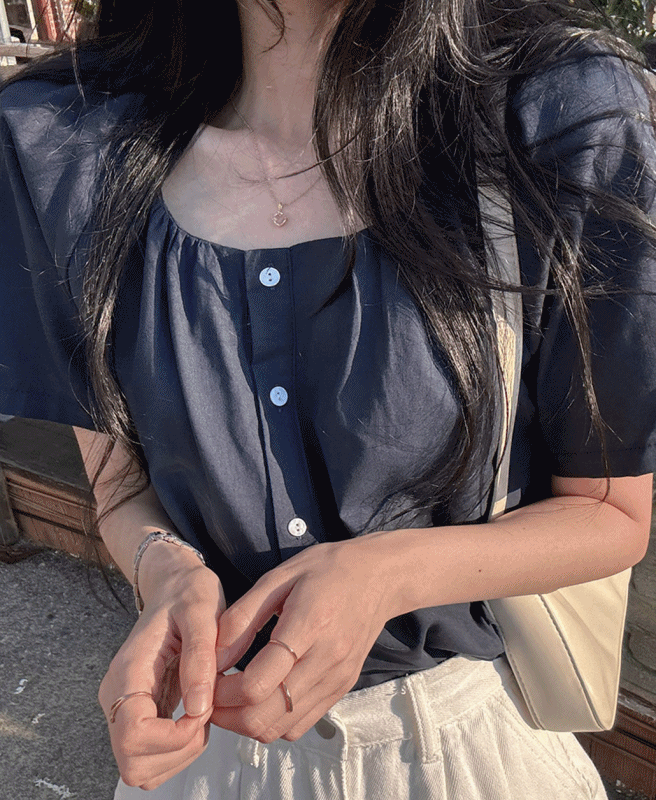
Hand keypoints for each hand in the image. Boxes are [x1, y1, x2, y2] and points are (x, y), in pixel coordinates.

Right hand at [98, 545, 225, 789]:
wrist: (175, 586)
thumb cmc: (188, 594)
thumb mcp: (202, 612)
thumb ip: (199, 657)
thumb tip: (198, 708)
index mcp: (127, 671)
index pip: (133, 735)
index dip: (174, 737)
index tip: (202, 710)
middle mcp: (117, 695)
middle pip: (133, 764)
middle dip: (178, 751)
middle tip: (204, 717)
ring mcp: (124, 708)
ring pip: (140, 770)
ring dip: (179, 755)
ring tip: (202, 715)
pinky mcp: (137, 714)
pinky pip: (151, 757)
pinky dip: (178, 751)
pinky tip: (195, 718)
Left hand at [210, 535, 398, 742]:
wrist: (378, 577)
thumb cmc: (326, 570)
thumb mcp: (278, 577)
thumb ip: (243, 616)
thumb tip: (214, 655)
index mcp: (308, 624)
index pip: (257, 683)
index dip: (221, 690)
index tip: (208, 677)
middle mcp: (326, 659)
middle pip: (265, 716)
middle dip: (227, 714)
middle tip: (212, 694)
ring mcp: (336, 679)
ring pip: (281, 729)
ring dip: (246, 723)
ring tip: (232, 697)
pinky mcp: (341, 689)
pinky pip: (299, 725)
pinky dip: (272, 722)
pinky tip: (260, 697)